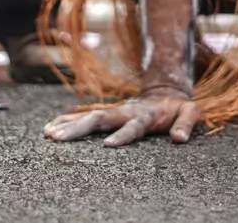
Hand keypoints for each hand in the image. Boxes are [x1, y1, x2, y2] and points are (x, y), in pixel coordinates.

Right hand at [43, 90, 201, 146]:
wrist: (165, 90)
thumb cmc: (178, 106)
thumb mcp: (190, 112)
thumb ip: (186, 124)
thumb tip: (178, 139)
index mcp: (145, 114)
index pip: (133, 126)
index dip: (123, 135)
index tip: (107, 146)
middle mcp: (125, 111)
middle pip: (100, 119)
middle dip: (78, 129)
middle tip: (57, 138)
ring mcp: (114, 111)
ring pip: (88, 116)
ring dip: (67, 124)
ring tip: (47, 134)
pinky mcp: (107, 114)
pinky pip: (84, 116)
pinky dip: (66, 120)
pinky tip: (49, 128)